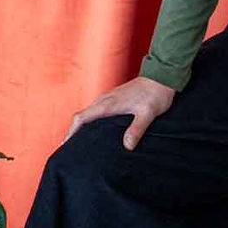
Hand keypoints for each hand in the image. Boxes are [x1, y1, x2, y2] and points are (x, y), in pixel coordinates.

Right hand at [60, 75, 176, 151]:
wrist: (162, 76)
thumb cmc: (156, 94)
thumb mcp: (148, 113)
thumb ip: (137, 129)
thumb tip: (127, 146)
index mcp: (108, 103)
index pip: (82, 118)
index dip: (71, 132)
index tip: (65, 145)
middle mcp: (105, 100)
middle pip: (81, 117)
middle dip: (72, 132)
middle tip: (70, 150)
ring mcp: (109, 98)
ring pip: (88, 113)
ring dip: (81, 127)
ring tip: (80, 144)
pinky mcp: (114, 99)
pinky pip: (96, 111)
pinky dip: (90, 122)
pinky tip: (96, 131)